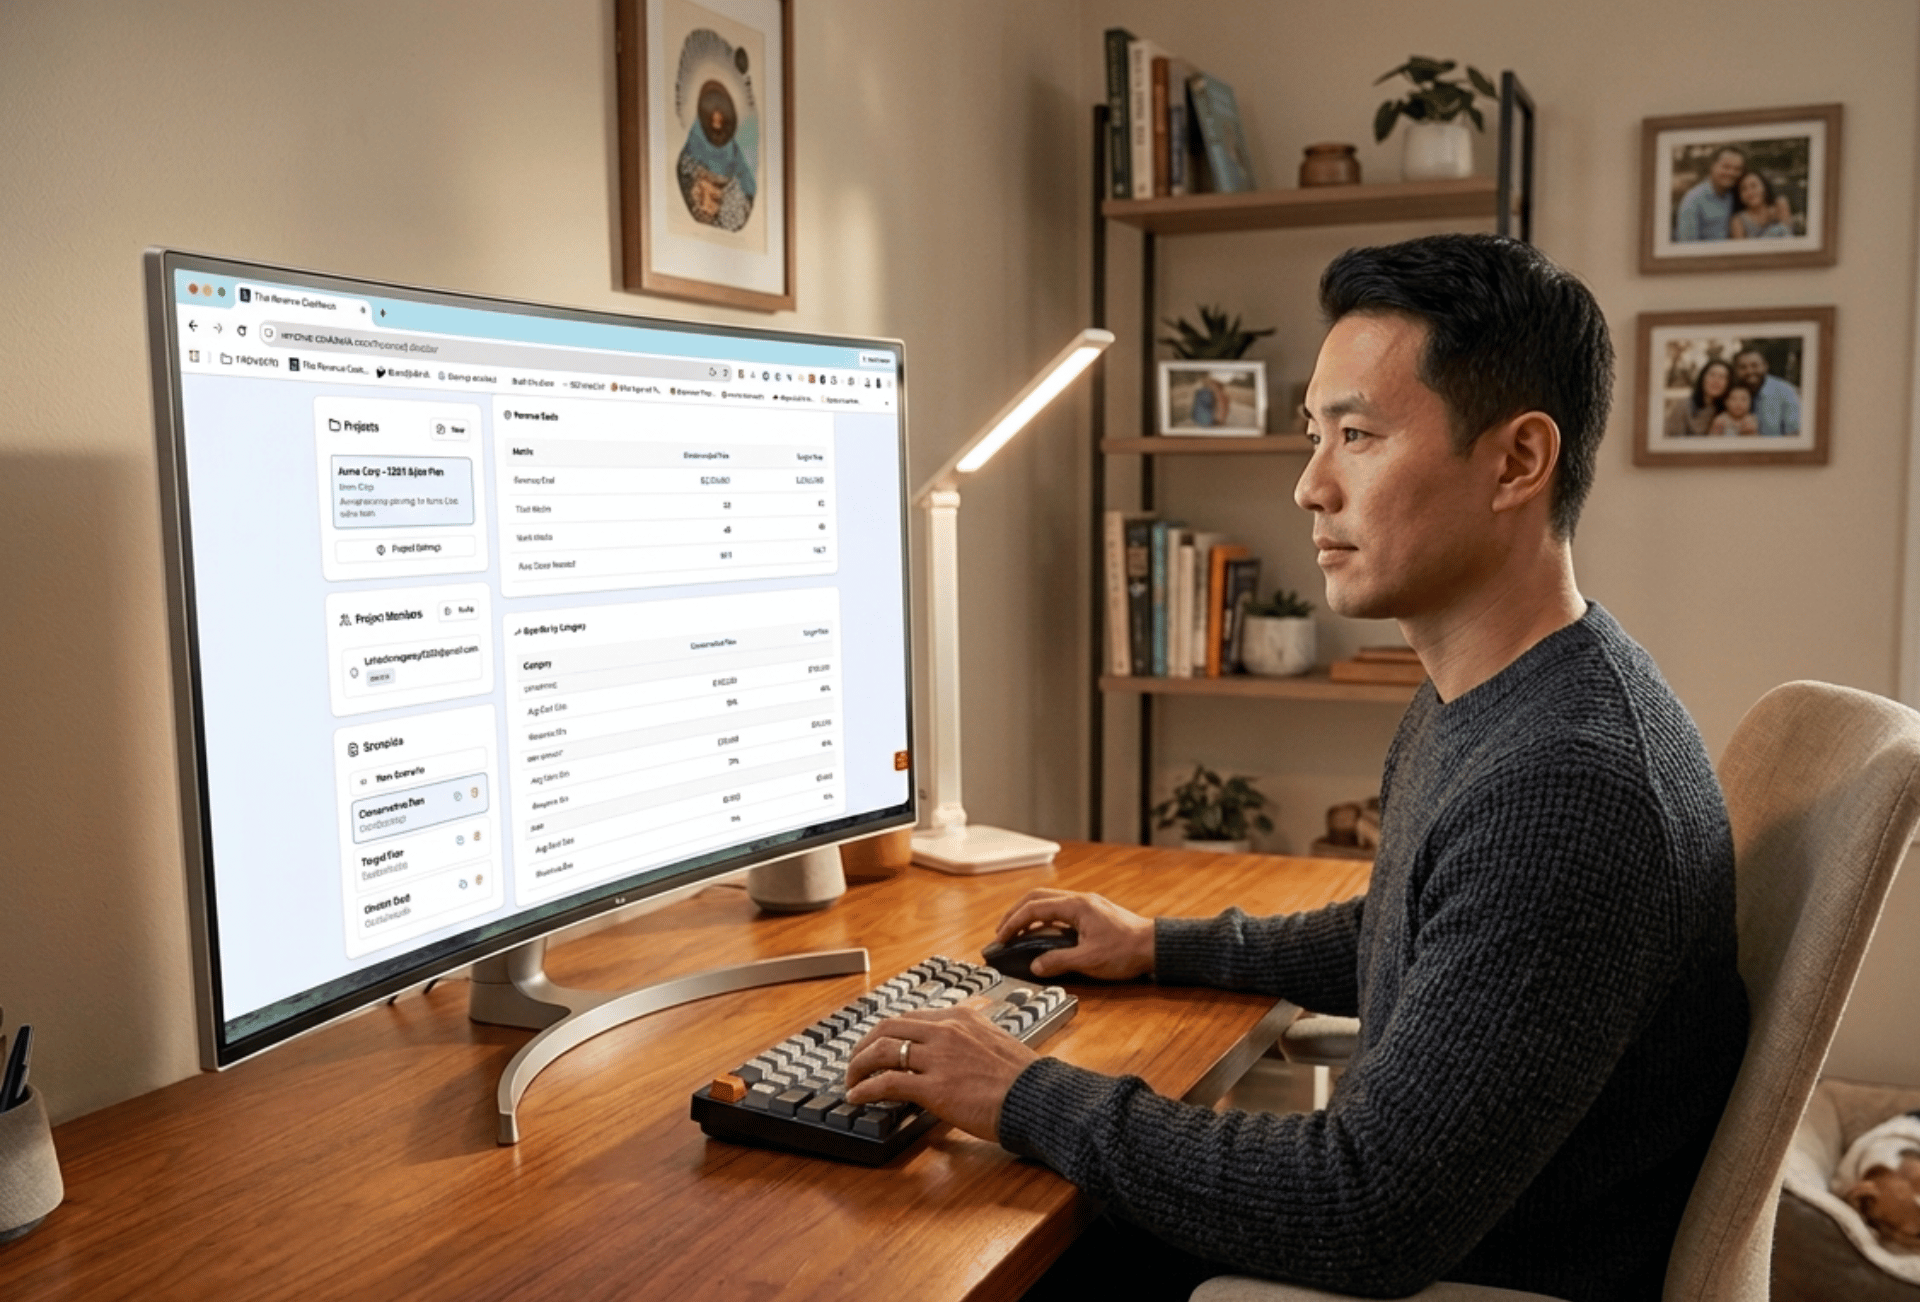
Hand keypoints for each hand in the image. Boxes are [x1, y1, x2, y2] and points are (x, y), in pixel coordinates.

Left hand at [843, 1006, 1035, 1142]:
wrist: (1036, 1098)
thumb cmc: (1023, 1079)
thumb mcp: (995, 1042)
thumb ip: (972, 1039)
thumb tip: (958, 1052)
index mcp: (961, 1018)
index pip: (911, 1018)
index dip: (887, 1033)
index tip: (877, 1046)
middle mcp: (946, 1030)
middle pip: (889, 1028)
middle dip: (865, 1045)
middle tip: (856, 1062)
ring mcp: (938, 1058)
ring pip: (882, 1051)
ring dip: (859, 1066)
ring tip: (851, 1080)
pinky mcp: (934, 1087)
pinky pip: (887, 1082)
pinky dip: (866, 1089)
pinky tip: (857, 1097)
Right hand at [995, 889, 1153, 979]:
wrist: (1155, 946)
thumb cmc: (1126, 951)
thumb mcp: (1089, 960)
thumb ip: (1058, 961)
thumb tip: (1035, 967)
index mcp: (1076, 906)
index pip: (1034, 909)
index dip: (1013, 923)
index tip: (1000, 938)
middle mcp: (1080, 900)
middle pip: (1037, 898)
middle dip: (1016, 913)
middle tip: (1002, 932)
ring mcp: (1087, 905)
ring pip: (1049, 902)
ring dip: (1029, 915)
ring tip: (1017, 932)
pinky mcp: (1093, 913)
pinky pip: (1060, 910)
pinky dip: (1044, 919)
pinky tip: (1042, 934)